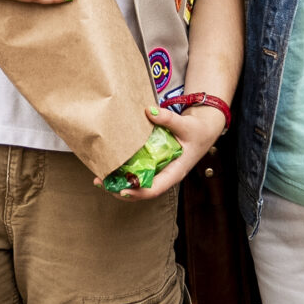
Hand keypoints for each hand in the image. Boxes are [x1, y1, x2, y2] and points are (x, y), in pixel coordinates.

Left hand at [105, 100, 228, 200]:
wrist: (203, 129)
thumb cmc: (197, 131)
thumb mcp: (185, 125)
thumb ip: (167, 119)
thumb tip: (149, 111)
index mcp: (174, 172)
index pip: (154, 189)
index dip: (138, 192)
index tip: (122, 190)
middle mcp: (164, 175)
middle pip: (141, 190)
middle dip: (120, 189)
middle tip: (101, 182)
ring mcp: (158, 170)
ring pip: (137, 183)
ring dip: (119, 182)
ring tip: (100, 177)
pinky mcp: (153, 163)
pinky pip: (137, 171)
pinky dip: (124, 171)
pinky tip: (111, 165)